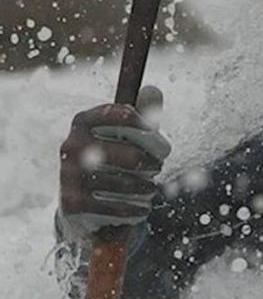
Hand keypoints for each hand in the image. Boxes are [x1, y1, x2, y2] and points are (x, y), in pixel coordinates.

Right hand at [58, 85, 171, 237]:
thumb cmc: (112, 158)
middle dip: (153, 164)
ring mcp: (69, 175)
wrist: (82, 201)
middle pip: (132, 156)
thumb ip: (142, 112)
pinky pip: (118, 207)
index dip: (147, 127)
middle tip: (157, 166)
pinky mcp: (73, 204)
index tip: (156, 137)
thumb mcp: (125, 133)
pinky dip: (137, 208)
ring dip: (147, 188)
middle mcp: (71, 146)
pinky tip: (142, 207)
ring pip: (128, 183)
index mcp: (83, 122)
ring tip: (150, 188)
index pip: (122, 114)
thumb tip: (153, 90)